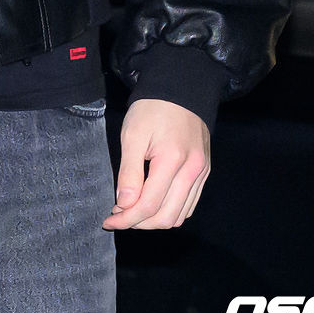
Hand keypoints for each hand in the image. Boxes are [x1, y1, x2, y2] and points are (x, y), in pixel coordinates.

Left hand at [102, 98, 209, 230]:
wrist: (180, 89)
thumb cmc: (152, 108)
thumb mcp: (132, 134)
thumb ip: (129, 172)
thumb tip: (124, 205)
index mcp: (172, 160)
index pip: (148, 205)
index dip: (126, 218)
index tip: (109, 220)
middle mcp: (192, 171)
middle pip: (165, 217)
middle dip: (139, 223)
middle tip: (119, 217)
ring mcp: (201, 173)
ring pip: (179, 216)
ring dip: (154, 221)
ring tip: (133, 212)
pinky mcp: (204, 172)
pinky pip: (189, 204)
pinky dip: (170, 211)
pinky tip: (153, 204)